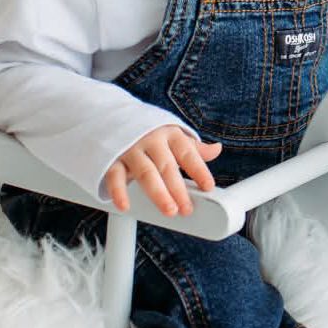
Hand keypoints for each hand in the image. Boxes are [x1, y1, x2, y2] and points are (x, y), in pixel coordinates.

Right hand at [105, 126, 222, 216]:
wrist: (110, 117)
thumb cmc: (148, 133)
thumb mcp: (172, 136)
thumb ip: (193, 148)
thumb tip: (216, 150)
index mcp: (169, 135)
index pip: (187, 153)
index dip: (199, 170)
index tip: (208, 187)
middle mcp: (150, 141)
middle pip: (167, 166)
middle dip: (178, 189)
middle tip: (186, 209)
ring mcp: (130, 150)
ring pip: (145, 172)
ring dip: (158, 193)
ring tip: (169, 210)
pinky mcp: (111, 159)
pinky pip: (115, 176)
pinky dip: (119, 191)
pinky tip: (125, 206)